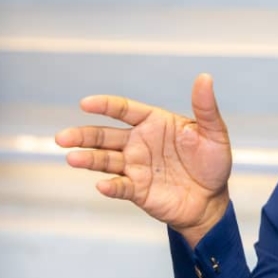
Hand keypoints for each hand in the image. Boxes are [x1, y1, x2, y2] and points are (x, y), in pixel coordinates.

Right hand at [55, 73, 231, 247]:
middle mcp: (138, 143)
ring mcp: (135, 166)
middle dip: (83, 135)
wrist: (212, 200)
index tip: (86, 103)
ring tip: (72, 158)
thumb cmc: (213, 163)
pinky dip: (110, 186)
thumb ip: (206, 108)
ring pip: (105, 160)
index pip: (124, 110)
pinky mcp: (137, 190)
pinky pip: (120, 186)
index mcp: (154, 123)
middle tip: (62, 137)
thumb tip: (205, 77)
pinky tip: (103, 185)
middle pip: (104, 135)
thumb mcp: (214, 133)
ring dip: (88, 159)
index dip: (105, 105)